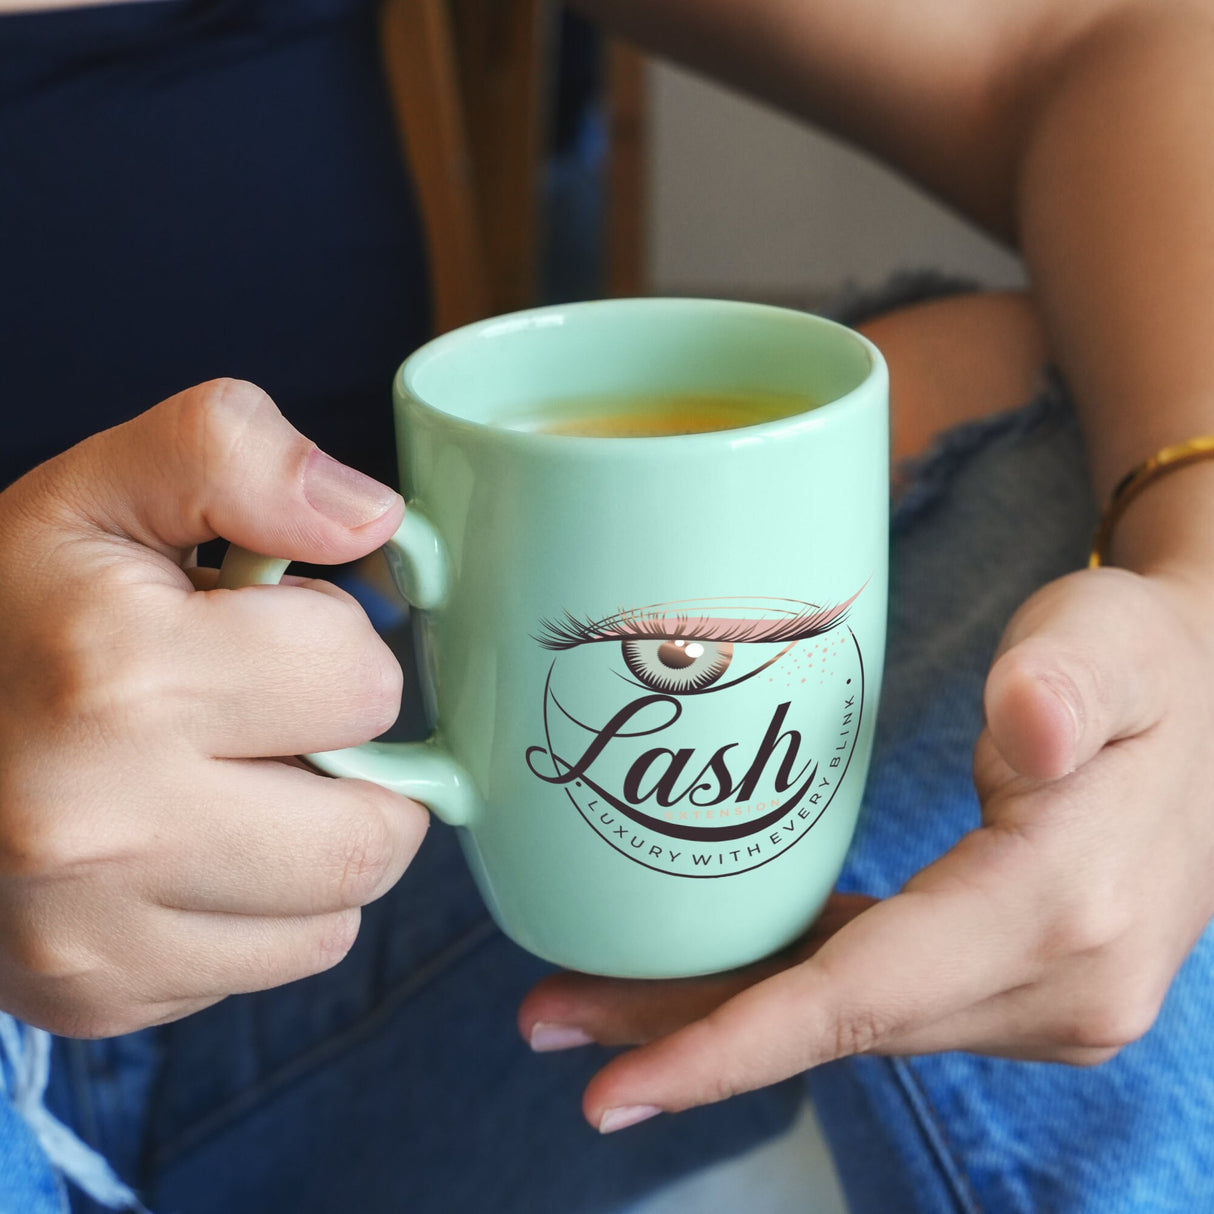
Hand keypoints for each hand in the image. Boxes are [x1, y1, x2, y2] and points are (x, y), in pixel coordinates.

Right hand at [0, 380, 427, 1036]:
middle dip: (357, 762)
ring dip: (323, 842)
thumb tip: (371, 515)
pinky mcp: (96, 997)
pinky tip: (201, 847)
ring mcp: (92, 934)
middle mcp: (99, 826)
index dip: (336, 646)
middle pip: (374, 831)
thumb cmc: (14, 608)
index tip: (272, 635)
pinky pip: (275, 962)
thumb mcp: (110, 489)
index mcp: (117, 676)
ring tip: (240, 780)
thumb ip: (239, 457)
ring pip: (338, 912)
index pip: (363, 683)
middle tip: (277, 720)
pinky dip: (269, 907)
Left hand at [519, 565, 1213, 1131]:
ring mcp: (1043, 997)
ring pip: (848, 1018)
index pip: (864, 996)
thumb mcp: (1110, 644)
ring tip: (597, 1005)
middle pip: (833, 1020)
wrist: (1212, 704)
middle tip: (549, 1019)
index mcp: (1062, 910)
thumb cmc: (1143, 661)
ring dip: (723, 1017)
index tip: (615, 1090)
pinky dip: (788, 992)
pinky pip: (878, 995)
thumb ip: (1067, 684)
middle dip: (690, 1032)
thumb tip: (1030, 730)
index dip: (733, 1045)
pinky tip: (716, 978)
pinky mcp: (1019, 980)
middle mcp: (1058, 986)